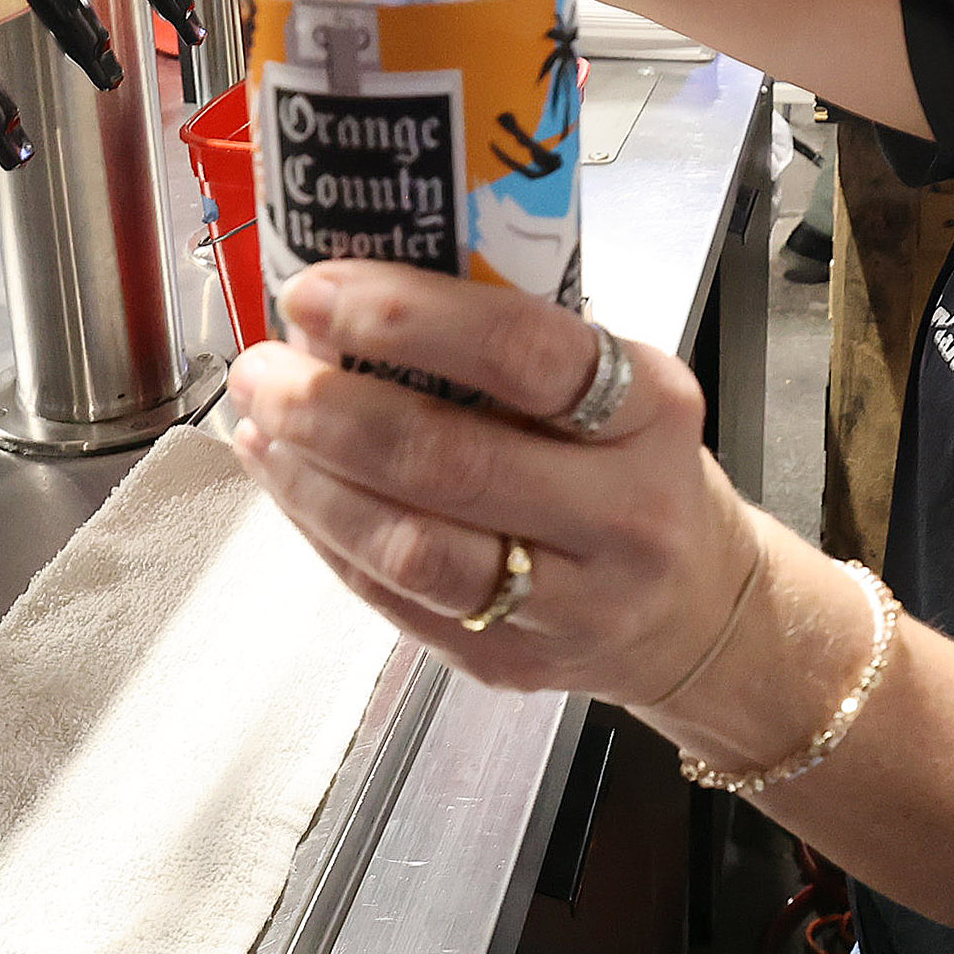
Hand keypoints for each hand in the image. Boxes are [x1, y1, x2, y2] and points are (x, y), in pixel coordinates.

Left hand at [224, 262, 763, 702]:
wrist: (692, 606)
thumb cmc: (634, 470)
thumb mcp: (621, 387)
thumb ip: (515, 345)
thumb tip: (350, 298)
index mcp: (652, 409)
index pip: (523, 352)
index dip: (405, 318)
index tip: (317, 292)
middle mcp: (623, 512)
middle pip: (450, 460)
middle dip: (330, 406)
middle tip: (266, 367)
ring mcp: (572, 602)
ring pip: (412, 548)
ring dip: (313, 481)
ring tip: (261, 425)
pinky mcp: (511, 661)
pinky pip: (394, 598)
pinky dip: (326, 535)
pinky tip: (289, 483)